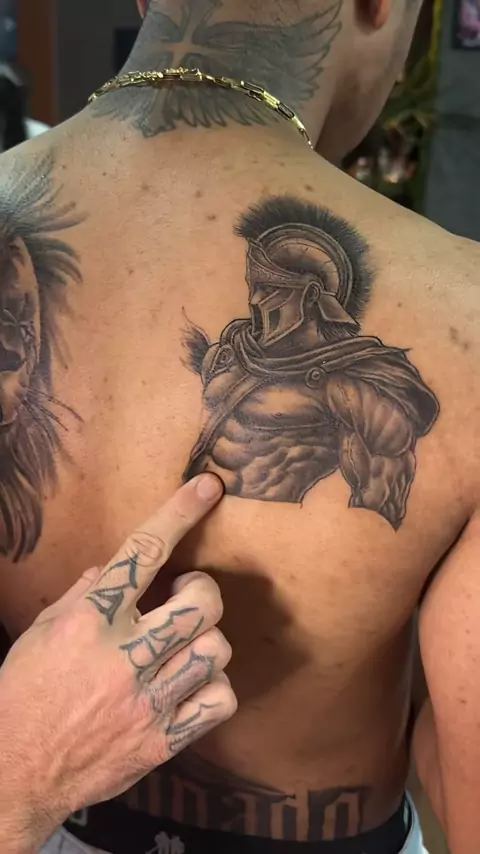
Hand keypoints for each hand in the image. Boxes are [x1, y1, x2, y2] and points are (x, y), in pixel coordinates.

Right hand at [0, 474, 235, 852]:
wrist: (13, 773)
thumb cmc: (22, 695)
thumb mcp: (41, 631)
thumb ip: (82, 594)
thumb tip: (114, 566)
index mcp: (89, 620)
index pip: (143, 551)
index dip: (180, 512)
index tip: (208, 487)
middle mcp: (122, 655)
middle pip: (201, 603)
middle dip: (202, 591)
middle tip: (186, 597)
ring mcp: (146, 700)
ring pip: (216, 649)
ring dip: (206, 640)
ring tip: (184, 645)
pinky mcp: (162, 740)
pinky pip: (219, 701)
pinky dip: (215, 687)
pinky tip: (193, 684)